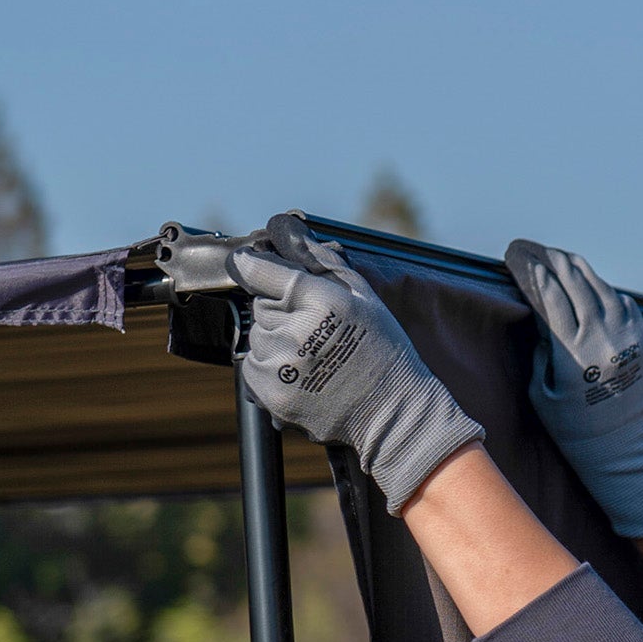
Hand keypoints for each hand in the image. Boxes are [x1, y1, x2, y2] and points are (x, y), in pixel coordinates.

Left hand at [229, 223, 482, 513]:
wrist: (394, 413)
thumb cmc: (384, 351)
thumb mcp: (363, 295)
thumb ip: (321, 260)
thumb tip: (286, 228)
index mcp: (319, 300)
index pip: (258, 270)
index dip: (252, 266)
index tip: (248, 263)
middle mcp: (295, 331)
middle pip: (260, 306)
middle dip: (280, 312)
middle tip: (314, 330)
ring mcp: (281, 366)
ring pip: (257, 338)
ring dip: (276, 343)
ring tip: (312, 357)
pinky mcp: (273, 395)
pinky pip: (253, 370)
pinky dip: (271, 371)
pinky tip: (302, 376)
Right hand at [504, 239, 642, 538]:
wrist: (623, 448)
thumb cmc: (573, 427)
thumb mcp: (543, 393)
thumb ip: (542, 350)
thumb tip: (542, 313)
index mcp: (573, 351)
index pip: (550, 296)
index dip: (532, 272)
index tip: (518, 256)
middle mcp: (603, 337)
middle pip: (575, 282)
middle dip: (553, 261)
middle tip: (537, 250)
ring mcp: (628, 336)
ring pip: (602, 287)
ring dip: (579, 269)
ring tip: (563, 258)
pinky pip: (624, 303)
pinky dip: (605, 290)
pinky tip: (592, 286)